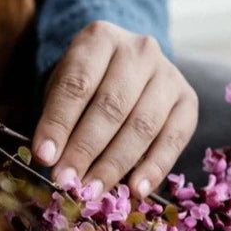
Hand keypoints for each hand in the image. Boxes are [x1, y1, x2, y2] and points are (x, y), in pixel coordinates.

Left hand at [32, 21, 197, 198]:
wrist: (123, 64)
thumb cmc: (84, 81)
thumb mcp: (61, 86)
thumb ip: (56, 117)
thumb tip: (49, 160)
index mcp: (99, 39)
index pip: (76, 85)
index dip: (58, 124)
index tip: (43, 157)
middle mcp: (139, 50)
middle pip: (110, 107)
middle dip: (84, 150)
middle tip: (66, 182)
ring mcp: (168, 74)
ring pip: (142, 125)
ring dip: (114, 165)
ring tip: (92, 191)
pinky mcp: (188, 100)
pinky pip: (173, 138)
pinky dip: (154, 168)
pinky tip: (135, 190)